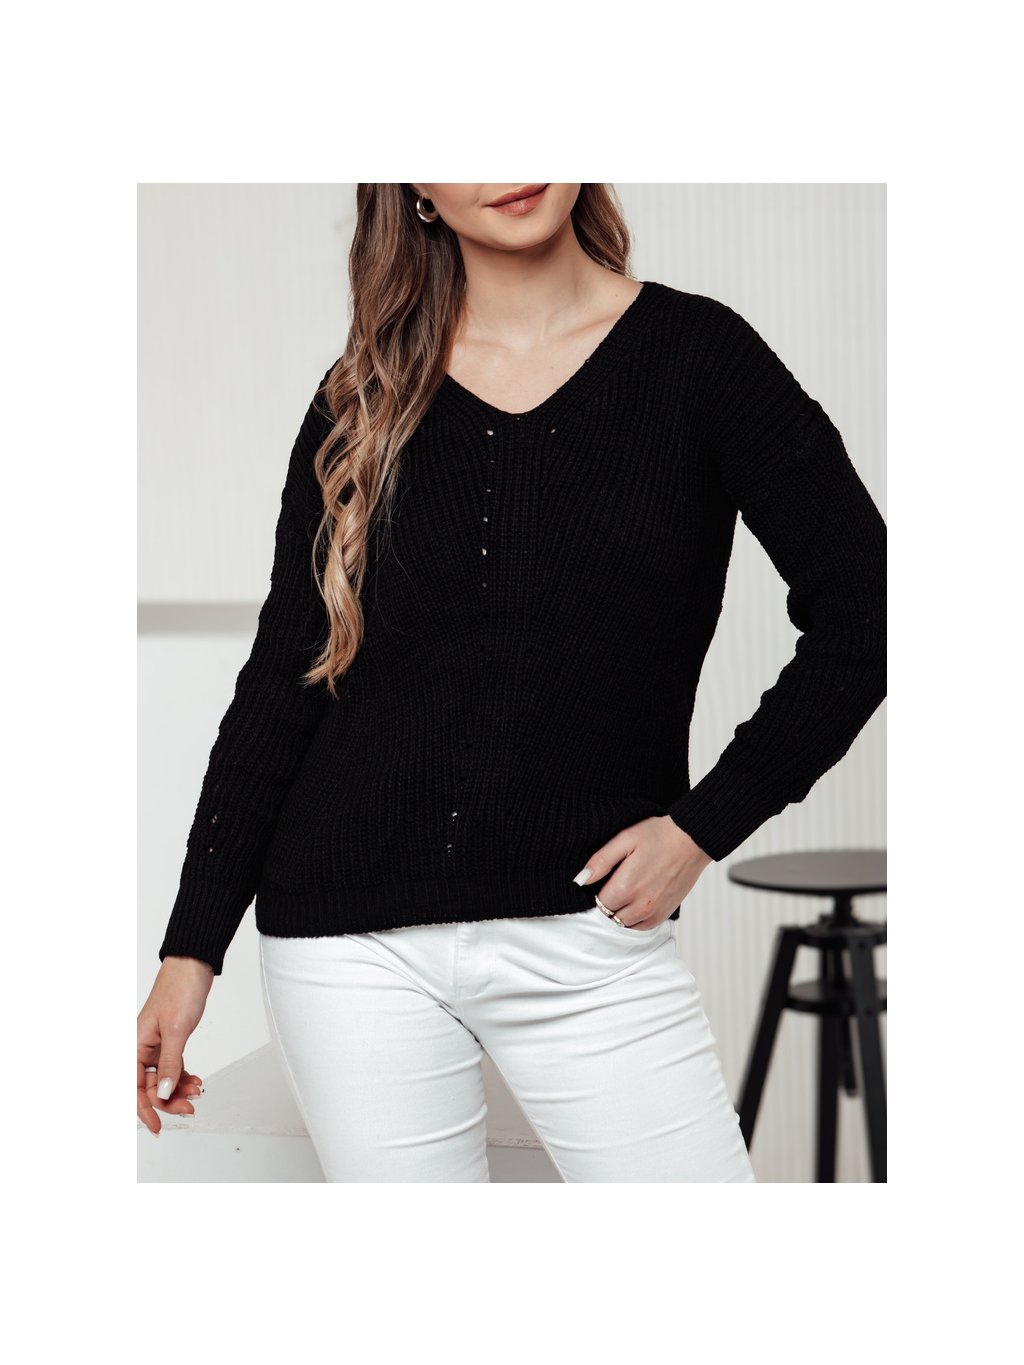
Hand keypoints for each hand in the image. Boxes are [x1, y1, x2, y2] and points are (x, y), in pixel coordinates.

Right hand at [137, 956, 214, 1134]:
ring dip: (178, 1089)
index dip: (145, 1109)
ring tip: (197, 1092)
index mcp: (134, 1045)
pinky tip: (196, 1082)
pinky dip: (183, 1076)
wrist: (193, 967)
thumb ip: (169, 1064)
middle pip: (149, 1086)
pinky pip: (172, 1067)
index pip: (133, 1087)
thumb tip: (164, 1092)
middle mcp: (141, 1047)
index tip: (157, 1126)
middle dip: (168, 1099)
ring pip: (162, 1078)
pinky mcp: (168, 1041)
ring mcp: (155, 1045)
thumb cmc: (180, 990)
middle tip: (189, 1107)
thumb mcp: (176, 1031)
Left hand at [573, 815, 712, 928]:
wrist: (692, 840)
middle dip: (608, 903)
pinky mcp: (665, 913)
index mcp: (626, 887)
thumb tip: (581, 880)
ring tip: (627, 891)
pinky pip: (642, 927)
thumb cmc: (659, 836)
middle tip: (616, 884)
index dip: (597, 892)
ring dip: (621, 912)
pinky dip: (635, 919)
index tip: (604, 880)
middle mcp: (640, 905)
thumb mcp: (624, 839)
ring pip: (625, 924)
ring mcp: (654, 912)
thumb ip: (600, 862)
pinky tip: (637, 901)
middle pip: (610, 916)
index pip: (598, 903)